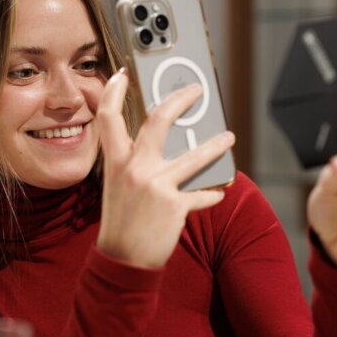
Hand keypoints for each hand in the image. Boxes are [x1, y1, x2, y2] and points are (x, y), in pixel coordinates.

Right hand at [96, 70, 234, 268]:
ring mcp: (155, 185)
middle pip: (159, 120)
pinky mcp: (174, 205)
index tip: (121, 76)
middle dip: (181, 100)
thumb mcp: (118, 188)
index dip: (112, 92)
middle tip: (197, 91)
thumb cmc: (121, 224)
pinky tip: (218, 192)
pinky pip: (201, 194)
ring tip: (228, 138)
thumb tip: (166, 150)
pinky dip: (211, 194)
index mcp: (116, 162)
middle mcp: (134, 169)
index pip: (108, 118)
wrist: (122, 260)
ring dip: (216, 145)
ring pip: (195, 156)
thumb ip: (135, 166)